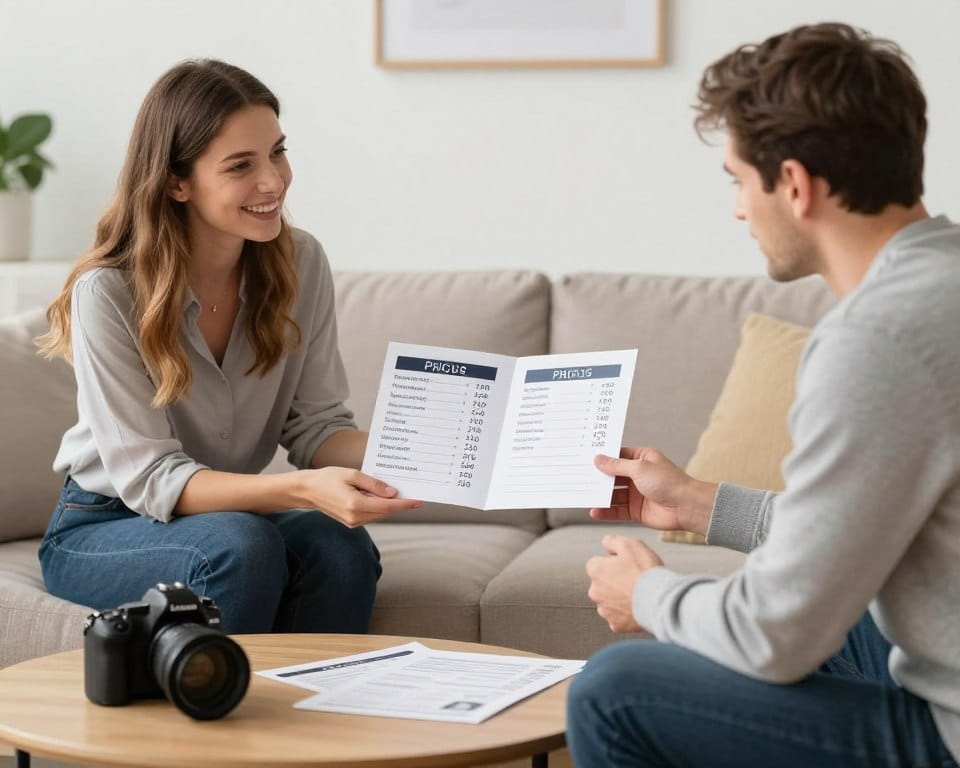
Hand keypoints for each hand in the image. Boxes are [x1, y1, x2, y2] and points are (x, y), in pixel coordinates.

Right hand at [296, 467, 422, 526]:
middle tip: (414, 495)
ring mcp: (352, 522)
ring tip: (401, 494)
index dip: (405, 504)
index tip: (418, 501)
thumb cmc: (327, 479)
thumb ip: (373, 484)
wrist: (307, 491)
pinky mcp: (350, 522)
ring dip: (390, 506)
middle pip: (385, 512)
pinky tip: (383, 497)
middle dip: (400, 504)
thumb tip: (392, 493)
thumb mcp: (352, 474)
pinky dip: (379, 507)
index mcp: (356, 505)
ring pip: (379, 514)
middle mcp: (355, 517)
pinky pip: (371, 515)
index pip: (387, 506)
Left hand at [586, 534, 662, 632]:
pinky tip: (637, 606)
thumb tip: (606, 543)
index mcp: (595, 570)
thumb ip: (612, 541)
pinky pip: (618, 617)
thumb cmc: (645, 571)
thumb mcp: (630, 544)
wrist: (660, 600)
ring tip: (637, 593)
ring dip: (619, 598)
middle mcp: (594, 591)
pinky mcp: (616, 624)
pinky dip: (626, 613)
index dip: (612, 562)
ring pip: (609, 601)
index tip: (626, 565)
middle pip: (602, 583)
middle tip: (634, 579)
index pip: (597, 563)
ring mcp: (605, 609)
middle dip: (614, 581)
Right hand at [591, 447, 716, 535]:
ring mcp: (637, 494)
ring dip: (600, 496)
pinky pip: (617, 511)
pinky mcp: (636, 511)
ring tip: (584, 497)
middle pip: (612, 477)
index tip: (585, 459)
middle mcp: (638, 476)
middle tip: (579, 478)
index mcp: (642, 459)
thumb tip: (599, 459)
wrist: (686, 507)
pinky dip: (606, 511)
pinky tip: (595, 511)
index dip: (602, 458)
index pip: (617, 456)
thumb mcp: (639, 468)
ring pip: (613, 495)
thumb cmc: (669, 482)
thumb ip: (617, 466)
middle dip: (598, 479)